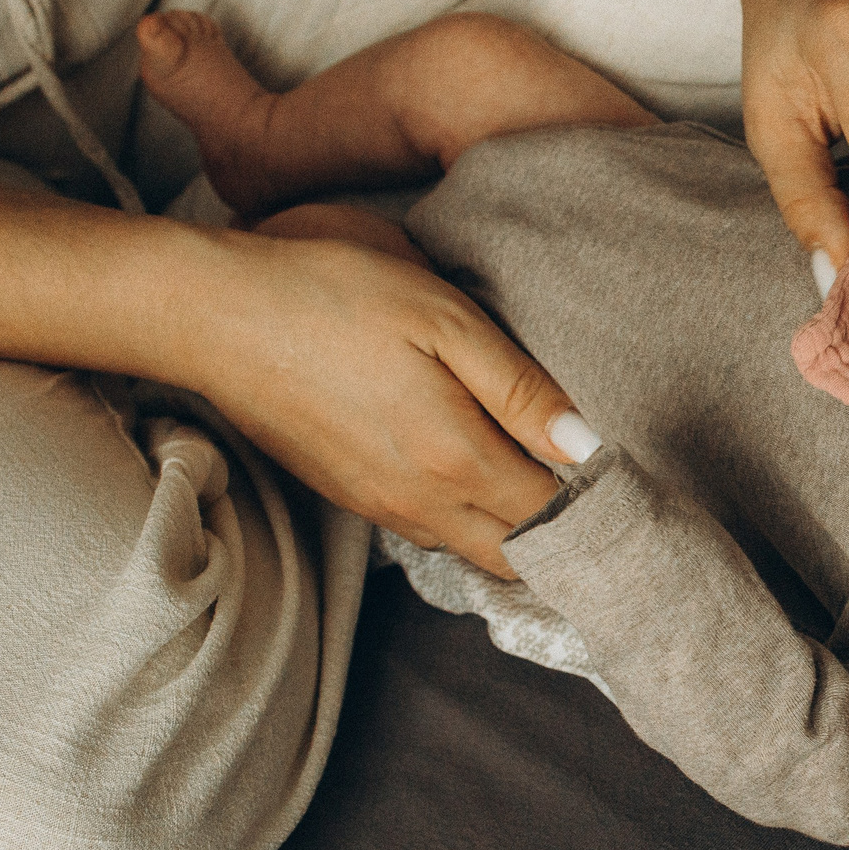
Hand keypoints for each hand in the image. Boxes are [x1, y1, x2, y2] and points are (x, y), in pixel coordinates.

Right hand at [188, 225, 593, 576]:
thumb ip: (519, 388)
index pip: (555, 515)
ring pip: (475, 550)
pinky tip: (484, 476)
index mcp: (455, 459)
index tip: (635, 478)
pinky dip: (471, 522)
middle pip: (520, 554)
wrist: (214, 314)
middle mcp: (422, 503)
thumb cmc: (332, 295)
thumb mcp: (442, 318)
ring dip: (518, 532)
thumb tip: (589, 443)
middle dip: (567, 536)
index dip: (600, 503)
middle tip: (605, 495)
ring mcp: (382, 507)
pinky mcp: (352, 497)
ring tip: (552, 485)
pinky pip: (432, 533)